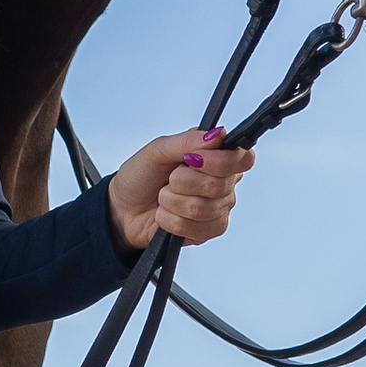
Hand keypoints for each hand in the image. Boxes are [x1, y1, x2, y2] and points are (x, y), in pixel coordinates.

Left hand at [106, 127, 255, 252]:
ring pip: (203, 209)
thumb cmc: (141, 175)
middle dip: (182, 182)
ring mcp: (218, 209)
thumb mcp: (158, 149)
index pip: (243, 159)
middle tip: (169, 179)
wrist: (122, 207)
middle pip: (218, 185)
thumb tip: (219, 135)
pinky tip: (165, 215)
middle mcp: (224, 183)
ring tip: (164, 197)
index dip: (220, 162)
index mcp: (218, 157)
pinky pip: (196, 228)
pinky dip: (171, 220)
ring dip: (172, 202)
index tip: (192, 160)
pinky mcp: (207, 232)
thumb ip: (188, 140)